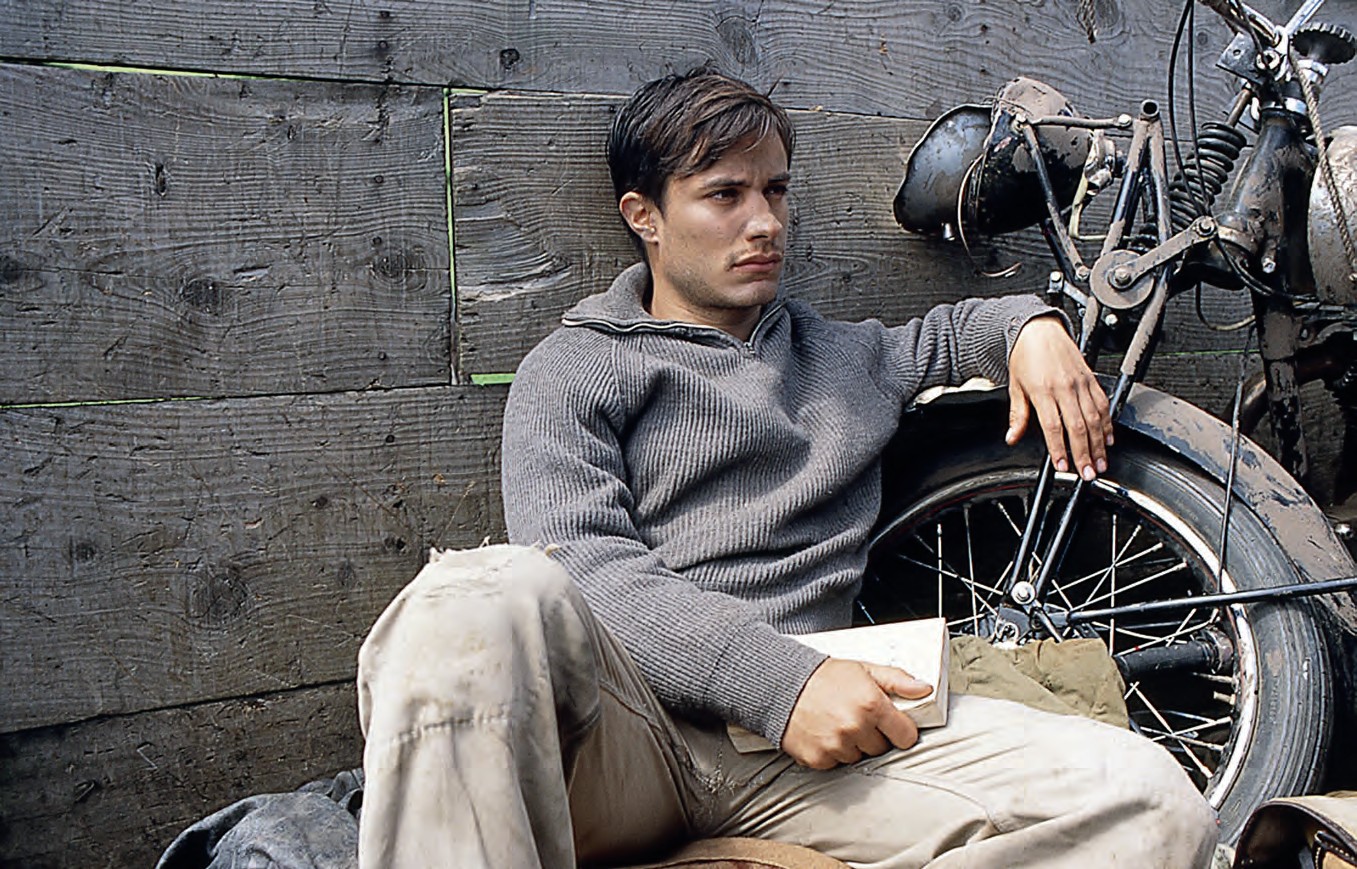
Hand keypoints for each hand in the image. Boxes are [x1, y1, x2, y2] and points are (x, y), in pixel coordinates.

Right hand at [781, 658, 933, 768]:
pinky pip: (837, 764)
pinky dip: (832, 753)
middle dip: (873, 735)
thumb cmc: (823, 676)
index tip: (891, 724)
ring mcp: (837, 745)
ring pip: (859, 757)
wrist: (780, 684)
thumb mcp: (864, 669)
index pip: (906, 735)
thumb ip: (898, 680)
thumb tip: (925, 689)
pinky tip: (824, 733)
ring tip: (837, 723)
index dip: (900, 729)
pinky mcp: (819, 758)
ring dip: (852, 745)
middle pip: (882, 748)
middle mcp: (856, 727)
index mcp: (872, 704)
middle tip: (856, 718)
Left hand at [1006, 315, 1112, 479]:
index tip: (1063, 467)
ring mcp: (1080, 383)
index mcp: (1043, 391)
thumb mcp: (1015, 387)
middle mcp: (1064, 388)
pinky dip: (1107, 423)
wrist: (1038, 330)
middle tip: (1088, 473)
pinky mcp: (1091, 379)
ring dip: (1099, 444)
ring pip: (1094, 418)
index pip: (1054, 427)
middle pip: (1078, 427)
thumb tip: (1012, 438)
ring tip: (1100, 463)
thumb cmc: (1025, 357)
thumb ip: (1018, 415)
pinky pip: (1102, 404)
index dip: (1060, 450)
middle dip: (1085, 453)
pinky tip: (1108, 439)